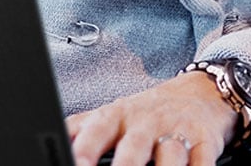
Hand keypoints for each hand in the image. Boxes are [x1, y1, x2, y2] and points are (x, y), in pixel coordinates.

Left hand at [67, 69, 236, 165]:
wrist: (201, 91)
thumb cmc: (146, 113)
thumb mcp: (110, 115)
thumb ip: (78, 132)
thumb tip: (45, 143)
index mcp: (117, 116)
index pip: (96, 132)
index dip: (84, 151)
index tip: (76, 165)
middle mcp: (147, 122)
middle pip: (134, 147)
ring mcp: (177, 131)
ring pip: (171, 155)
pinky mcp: (205, 141)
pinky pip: (203, 161)